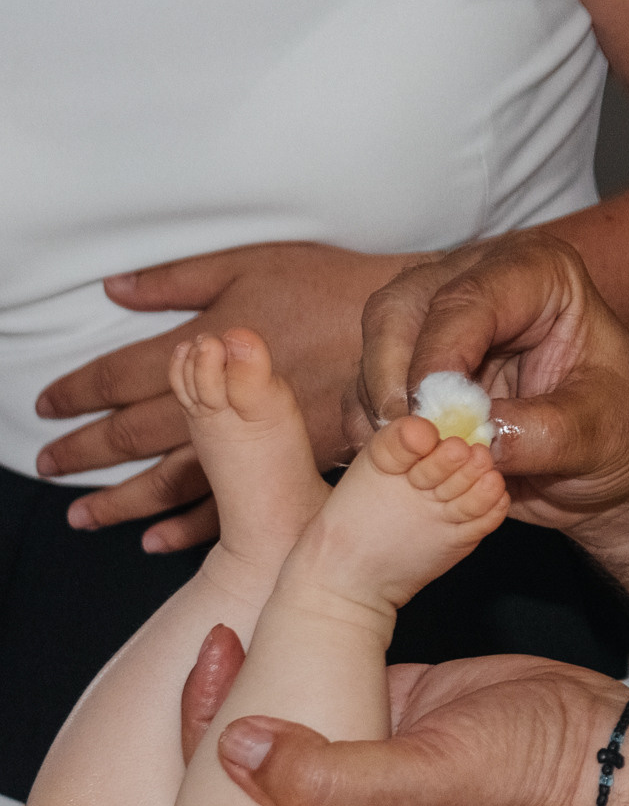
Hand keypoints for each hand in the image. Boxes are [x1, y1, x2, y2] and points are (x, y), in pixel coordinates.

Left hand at [36, 242, 415, 550]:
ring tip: (86, 518)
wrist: (403, 331)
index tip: (48, 406)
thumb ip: (178, 282)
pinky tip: (156, 541)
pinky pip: (228, 508)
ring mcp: (251, 441)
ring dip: (123, 501)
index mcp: (202, 348)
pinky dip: (186, 527)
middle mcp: (218, 402)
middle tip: (50, 467)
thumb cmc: (326, 288)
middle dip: (86, 452)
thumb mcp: (248, 265)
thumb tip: (117, 290)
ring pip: (171, 478)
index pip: (121, 375)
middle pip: (135, 434)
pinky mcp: (282, 465)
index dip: (79, 391)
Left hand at [181, 626, 628, 805]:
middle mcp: (344, 801)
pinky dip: (318, 644)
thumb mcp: (421, 787)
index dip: (208, 742)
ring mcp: (371, 745)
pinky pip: (341, 671)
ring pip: (299, 706)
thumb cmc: (523, 788)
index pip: (245, 802)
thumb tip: (236, 749)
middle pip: (263, 752)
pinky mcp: (398, 702)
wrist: (601, 749)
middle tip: (217, 640)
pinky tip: (295, 613)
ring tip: (248, 621)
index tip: (208, 670)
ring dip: (273, 667)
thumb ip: (330, 781)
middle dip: (229, 700)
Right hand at [359, 231, 628, 534]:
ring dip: (381, 410)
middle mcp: (477, 287)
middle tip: (411, 440)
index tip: (435, 422)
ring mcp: (439, 328)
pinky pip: (368, 392)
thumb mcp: (598, 435)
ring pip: (374, 349)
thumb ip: (539, 433)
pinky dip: (374, 431)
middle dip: (392, 380)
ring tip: (415, 461)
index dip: (437, 360)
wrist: (616, 470)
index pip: (464, 300)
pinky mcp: (416, 373)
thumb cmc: (624, 436)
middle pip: (398, 311)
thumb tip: (476, 437)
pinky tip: (404, 464)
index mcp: (535, 276)